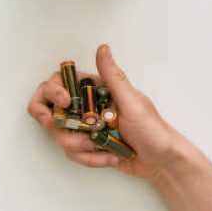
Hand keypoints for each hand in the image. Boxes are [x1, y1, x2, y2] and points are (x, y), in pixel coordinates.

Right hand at [27, 44, 182, 178]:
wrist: (163, 163)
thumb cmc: (153, 130)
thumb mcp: (132, 102)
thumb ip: (113, 76)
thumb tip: (103, 49)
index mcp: (94, 90)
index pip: (59, 82)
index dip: (52, 91)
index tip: (64, 102)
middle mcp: (85, 106)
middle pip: (49, 107)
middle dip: (52, 121)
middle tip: (62, 128)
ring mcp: (84, 127)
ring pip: (58, 132)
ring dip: (75, 144)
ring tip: (98, 147)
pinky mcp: (86, 146)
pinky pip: (71, 152)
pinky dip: (88, 158)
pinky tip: (108, 157)